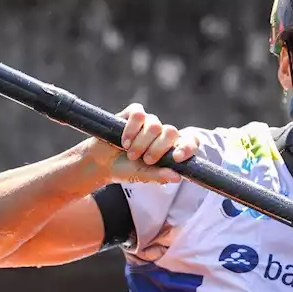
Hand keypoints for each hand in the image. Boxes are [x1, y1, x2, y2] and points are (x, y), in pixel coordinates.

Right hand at [82, 103, 198, 184]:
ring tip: (130, 154)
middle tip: (146, 160)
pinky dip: (131, 130)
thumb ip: (159, 176)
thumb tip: (177, 177)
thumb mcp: (142, 176)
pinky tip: (124, 142)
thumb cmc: (126, 170)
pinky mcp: (133, 114)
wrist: (101, 163)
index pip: (190, 141)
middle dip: (158, 148)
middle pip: (171, 132)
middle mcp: (162, 133)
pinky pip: (139, 115)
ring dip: (141, 143)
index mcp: (170, 148)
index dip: (187, 147)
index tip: (176, 158)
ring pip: (154, 125)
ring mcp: (149, 122)